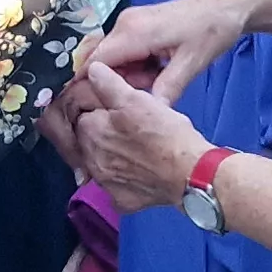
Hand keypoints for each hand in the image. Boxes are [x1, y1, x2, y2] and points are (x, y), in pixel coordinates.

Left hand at [62, 59, 215, 214]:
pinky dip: (125, 179)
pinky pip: (117, 186)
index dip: (99, 110)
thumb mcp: (136, 99)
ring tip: (135, 148)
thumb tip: (91, 70)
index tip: (116, 110)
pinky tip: (140, 170)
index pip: (81, 116)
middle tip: (128, 127)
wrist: (190, 172)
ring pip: (101, 164)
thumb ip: (108, 83)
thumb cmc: (164, 134)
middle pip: (89, 141)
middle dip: (102, 133)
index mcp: (90, 133)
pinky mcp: (122, 200)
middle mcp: (92, 161)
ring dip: (111, 155)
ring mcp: (106, 184)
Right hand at [88, 0, 268, 102]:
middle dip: (117, 82)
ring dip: (129, 75)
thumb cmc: (212, 31)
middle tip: (148, 90)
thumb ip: (166, 90)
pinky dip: (136, 66)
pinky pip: (125, 51)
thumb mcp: (191, 64)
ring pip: (114, 58)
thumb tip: (147, 116)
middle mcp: (124, 24)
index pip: (94, 62)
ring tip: (159, 80)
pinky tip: (158, 71)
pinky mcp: (137, 25)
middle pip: (101, 61)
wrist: (227, 6)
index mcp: (133, 32)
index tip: (101, 107)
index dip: (90, 86)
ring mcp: (130, 23)